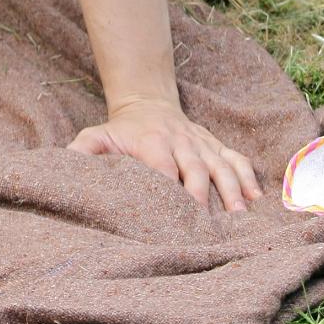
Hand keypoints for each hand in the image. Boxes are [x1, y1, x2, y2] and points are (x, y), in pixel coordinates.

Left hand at [69, 99, 262, 211]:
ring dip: (232, 188)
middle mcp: (180, 140)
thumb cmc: (121, 129)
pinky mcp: (214, 144)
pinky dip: (247, 176)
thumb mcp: (96, 135)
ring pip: (221, 163)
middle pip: (196, 168)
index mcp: (152, 142)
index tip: (173, 216)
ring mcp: (201, 143)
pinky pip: (235, 158)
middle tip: (209, 223)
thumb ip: (82, 152)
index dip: (169, 188)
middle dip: (203, 194)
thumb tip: (66, 168)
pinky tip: (257, 197)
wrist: (146, 101)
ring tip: (240, 214)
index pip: (162, 167)